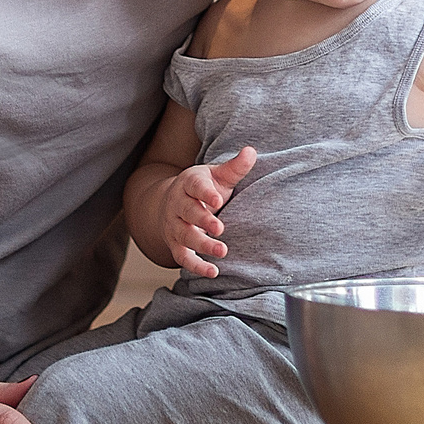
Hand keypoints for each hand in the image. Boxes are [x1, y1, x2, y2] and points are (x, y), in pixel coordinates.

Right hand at [159, 146, 255, 275]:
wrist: (173, 201)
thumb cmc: (203, 187)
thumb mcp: (218, 174)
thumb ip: (235, 167)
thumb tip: (251, 151)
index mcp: (189, 183)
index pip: (196, 186)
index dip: (206, 193)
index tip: (219, 200)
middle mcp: (177, 204)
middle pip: (187, 212)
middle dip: (202, 220)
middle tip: (220, 229)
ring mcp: (174, 225)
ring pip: (184, 236)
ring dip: (202, 244)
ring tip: (222, 251)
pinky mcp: (175, 244)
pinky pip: (182, 257)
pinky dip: (195, 266)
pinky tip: (213, 271)